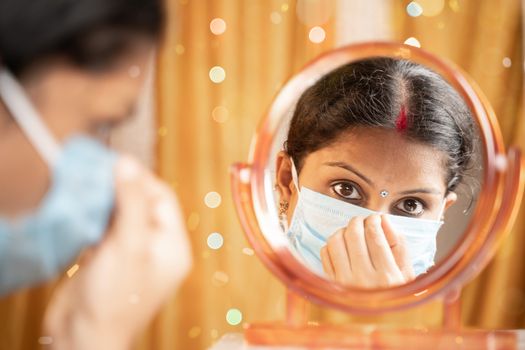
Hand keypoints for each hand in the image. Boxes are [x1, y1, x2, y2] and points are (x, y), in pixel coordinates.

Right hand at [43, 157, 191, 349]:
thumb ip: (132, 203)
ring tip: (87, 185)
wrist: (82, 338)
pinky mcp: (110, 257)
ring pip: (123, 214)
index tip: (116, 163)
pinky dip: (96, 216)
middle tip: (98, 172)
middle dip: (121, 188)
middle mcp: (156, 247)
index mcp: (173, 246)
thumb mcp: (128, 245)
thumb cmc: (114, 298)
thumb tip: (127, 164)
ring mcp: (133, 252)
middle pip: (143, 204)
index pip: (163, 198)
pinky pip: (107, 227)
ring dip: (106, 200)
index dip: (141, 179)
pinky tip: (82, 208)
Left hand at [320, 214, 413, 287]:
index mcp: (387, 276)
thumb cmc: (394, 295)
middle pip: (353, 234)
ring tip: (351, 233)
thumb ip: (400, 246)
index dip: (374, 221)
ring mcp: (344, 282)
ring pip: (335, 241)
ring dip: (343, 231)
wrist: (378, 322)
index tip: (376, 219)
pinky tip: (342, 247)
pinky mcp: (330, 283)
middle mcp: (363, 279)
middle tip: (363, 221)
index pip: (375, 235)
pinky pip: (325, 253)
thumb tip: (384, 221)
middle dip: (358, 221)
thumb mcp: (407, 274)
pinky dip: (332, 244)